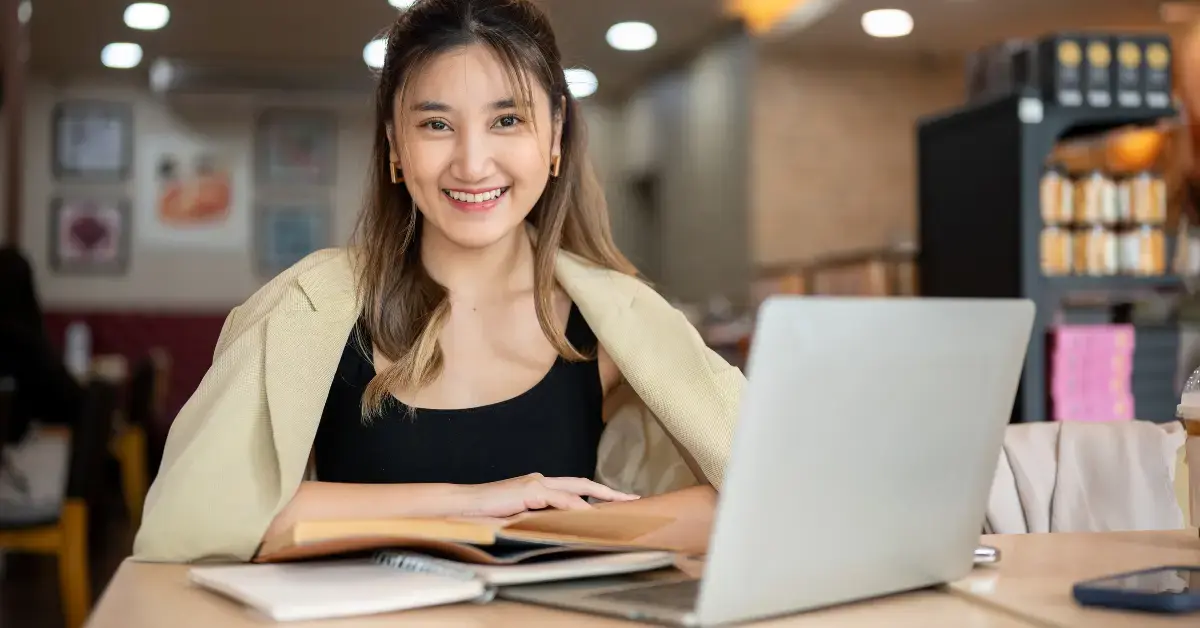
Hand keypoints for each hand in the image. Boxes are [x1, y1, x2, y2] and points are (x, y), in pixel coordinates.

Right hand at [462, 473, 638, 517]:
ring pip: (575, 489)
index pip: (575, 489)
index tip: (617, 502)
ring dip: (598, 498)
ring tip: (617, 508)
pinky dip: (574, 506)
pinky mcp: (529, 489)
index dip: (596, 495)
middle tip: (632, 499)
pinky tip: (587, 514)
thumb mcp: (519, 519)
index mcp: (540, 487)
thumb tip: (562, 531)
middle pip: (583, 483)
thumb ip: (539, 520)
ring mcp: (535, 483)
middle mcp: (541, 481)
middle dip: (608, 491)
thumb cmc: (487, 515)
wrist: (462, 506)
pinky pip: (558, 498)